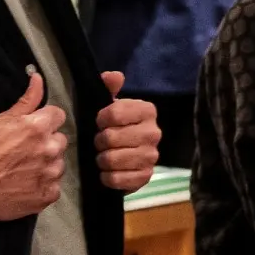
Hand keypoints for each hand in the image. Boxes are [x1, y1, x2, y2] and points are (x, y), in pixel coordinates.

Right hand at [0, 72, 65, 221]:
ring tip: (23, 170)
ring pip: (58, 164)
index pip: (58, 116)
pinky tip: (25, 185)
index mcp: (40, 127)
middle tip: (25, 151)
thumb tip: (38, 78)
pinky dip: (43, 186)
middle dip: (46, 143)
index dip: (45, 121)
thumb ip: (27, 100)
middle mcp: (50, 149)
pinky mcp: (47, 195)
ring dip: (46, 165)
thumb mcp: (2, 120)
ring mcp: (50, 174)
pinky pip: (54, 188)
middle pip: (60, 140)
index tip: (32, 130)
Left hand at [94, 70, 159, 191]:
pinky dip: (107, 177)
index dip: (100, 119)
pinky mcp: (146, 177)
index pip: (114, 113)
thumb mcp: (108, 104)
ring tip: (104, 157)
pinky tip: (109, 172)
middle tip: (100, 142)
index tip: (99, 123)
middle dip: (99, 141)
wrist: (123, 157)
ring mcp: (152, 156)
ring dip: (102, 160)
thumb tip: (115, 76)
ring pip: (113, 159)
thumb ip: (109, 87)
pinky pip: (118, 179)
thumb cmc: (114, 126)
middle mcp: (154, 132)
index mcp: (147, 111)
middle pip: (111, 137)